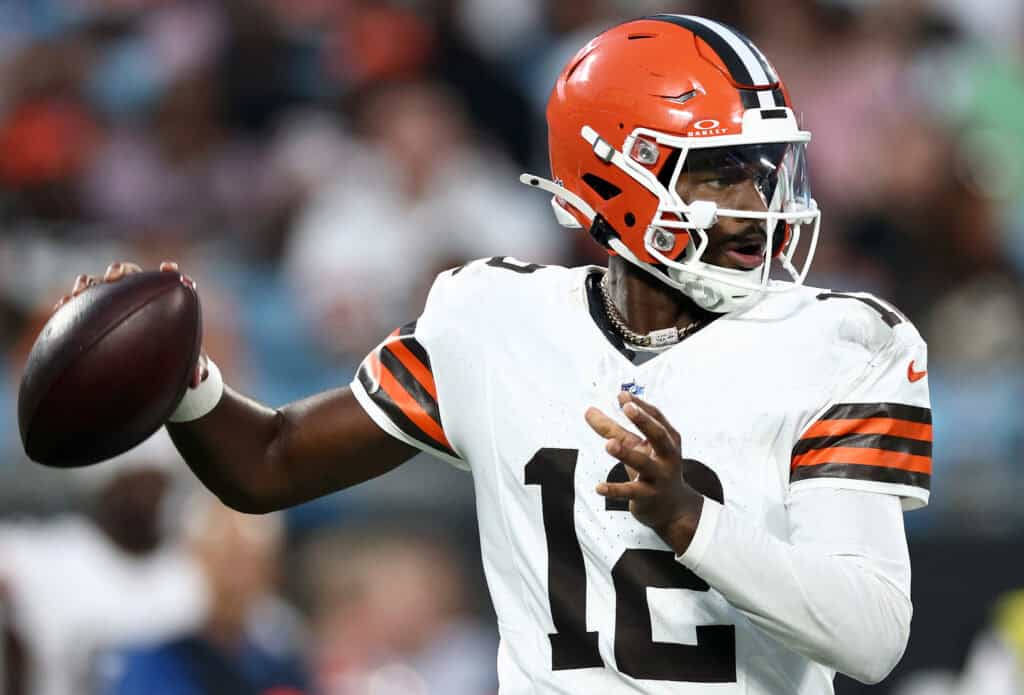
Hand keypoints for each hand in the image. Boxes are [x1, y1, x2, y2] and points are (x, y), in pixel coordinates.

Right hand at [54, 260, 207, 387]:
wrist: (152, 366)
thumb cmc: (175, 358)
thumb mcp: (187, 363)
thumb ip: (196, 367)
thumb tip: (198, 379)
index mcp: (165, 300)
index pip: (169, 281)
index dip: (169, 273)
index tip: (169, 269)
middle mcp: (139, 295)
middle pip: (130, 275)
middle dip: (121, 271)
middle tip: (114, 277)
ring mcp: (116, 302)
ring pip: (101, 284)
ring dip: (90, 282)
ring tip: (82, 289)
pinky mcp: (96, 313)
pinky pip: (81, 303)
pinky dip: (71, 301)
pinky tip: (61, 307)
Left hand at [585, 392, 703, 553]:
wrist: (672, 508)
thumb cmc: (652, 469)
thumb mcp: (636, 447)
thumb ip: (613, 429)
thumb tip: (588, 411)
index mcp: (668, 440)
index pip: (656, 418)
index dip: (640, 405)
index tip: (621, 395)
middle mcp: (667, 456)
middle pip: (658, 435)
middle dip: (644, 421)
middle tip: (627, 407)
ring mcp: (659, 477)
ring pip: (643, 463)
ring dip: (626, 453)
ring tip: (608, 444)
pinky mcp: (648, 496)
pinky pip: (630, 492)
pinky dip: (614, 490)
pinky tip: (598, 487)